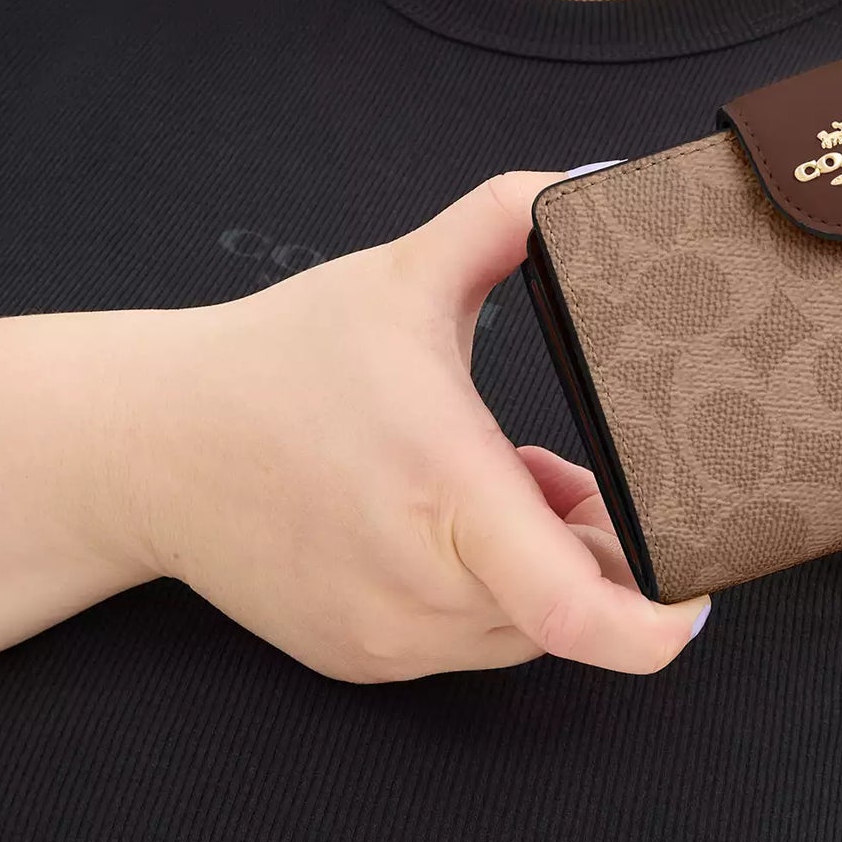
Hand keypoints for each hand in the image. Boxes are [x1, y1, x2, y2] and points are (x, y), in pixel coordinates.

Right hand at [121, 171, 711, 681]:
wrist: (146, 445)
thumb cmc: (277, 360)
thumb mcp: (404, 271)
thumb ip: (508, 214)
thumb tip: (590, 183)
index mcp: (443, 490)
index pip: (572, 608)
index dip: (654, 623)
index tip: (696, 600)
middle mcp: (419, 584)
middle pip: (569, 607)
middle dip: (605, 550)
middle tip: (591, 480)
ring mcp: (387, 635)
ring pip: (523, 629)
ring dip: (548, 568)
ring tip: (522, 485)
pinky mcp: (362, 658)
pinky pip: (468, 639)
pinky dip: (492, 592)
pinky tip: (466, 520)